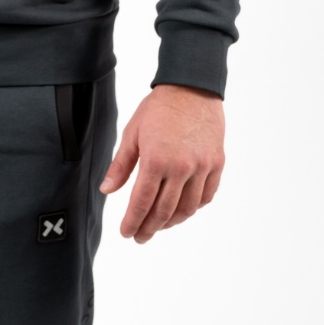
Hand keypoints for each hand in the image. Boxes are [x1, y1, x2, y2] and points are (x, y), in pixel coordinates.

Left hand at [99, 84, 225, 241]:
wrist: (193, 88)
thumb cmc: (158, 109)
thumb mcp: (132, 133)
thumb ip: (121, 165)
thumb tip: (106, 191)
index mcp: (156, 160)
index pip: (141, 203)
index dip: (132, 222)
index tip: (126, 233)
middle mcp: (181, 167)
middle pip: (164, 211)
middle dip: (149, 228)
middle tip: (140, 236)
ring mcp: (202, 167)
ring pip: (187, 209)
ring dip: (171, 222)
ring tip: (159, 225)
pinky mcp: (217, 163)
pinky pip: (206, 196)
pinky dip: (193, 208)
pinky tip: (181, 210)